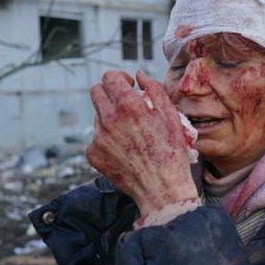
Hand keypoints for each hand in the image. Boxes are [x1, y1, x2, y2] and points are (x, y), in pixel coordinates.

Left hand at [88, 70, 197, 214]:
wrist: (162, 189)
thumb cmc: (171, 152)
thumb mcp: (171, 116)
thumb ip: (154, 89)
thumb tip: (139, 74)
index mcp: (129, 107)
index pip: (109, 77)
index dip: (119, 78)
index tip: (128, 86)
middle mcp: (109, 120)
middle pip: (96, 92)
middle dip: (110, 92)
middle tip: (124, 103)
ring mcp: (98, 138)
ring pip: (97, 115)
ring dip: (110, 116)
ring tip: (129, 132)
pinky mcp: (94, 154)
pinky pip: (96, 137)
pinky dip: (107, 138)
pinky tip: (124, 149)